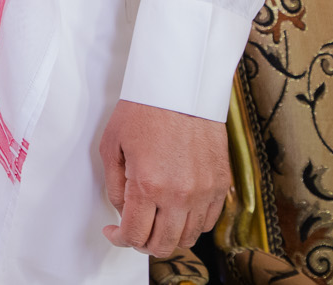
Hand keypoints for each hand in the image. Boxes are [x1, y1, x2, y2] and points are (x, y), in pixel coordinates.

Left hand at [98, 98, 230, 256]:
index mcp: (148, 186)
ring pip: (188, 238)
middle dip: (143, 242)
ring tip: (156, 220)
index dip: (120, 239)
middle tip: (134, 229)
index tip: (114, 232)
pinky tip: (177, 209)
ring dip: (168, 235)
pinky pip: (208, 221)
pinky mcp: (221, 185)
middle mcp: (179, 195)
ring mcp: (204, 192)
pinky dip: (191, 223)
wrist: (180, 88)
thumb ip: (114, 186)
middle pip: (163, 245)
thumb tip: (122, 212)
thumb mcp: (111, 146)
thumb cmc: (144, 111)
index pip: (135, 235)